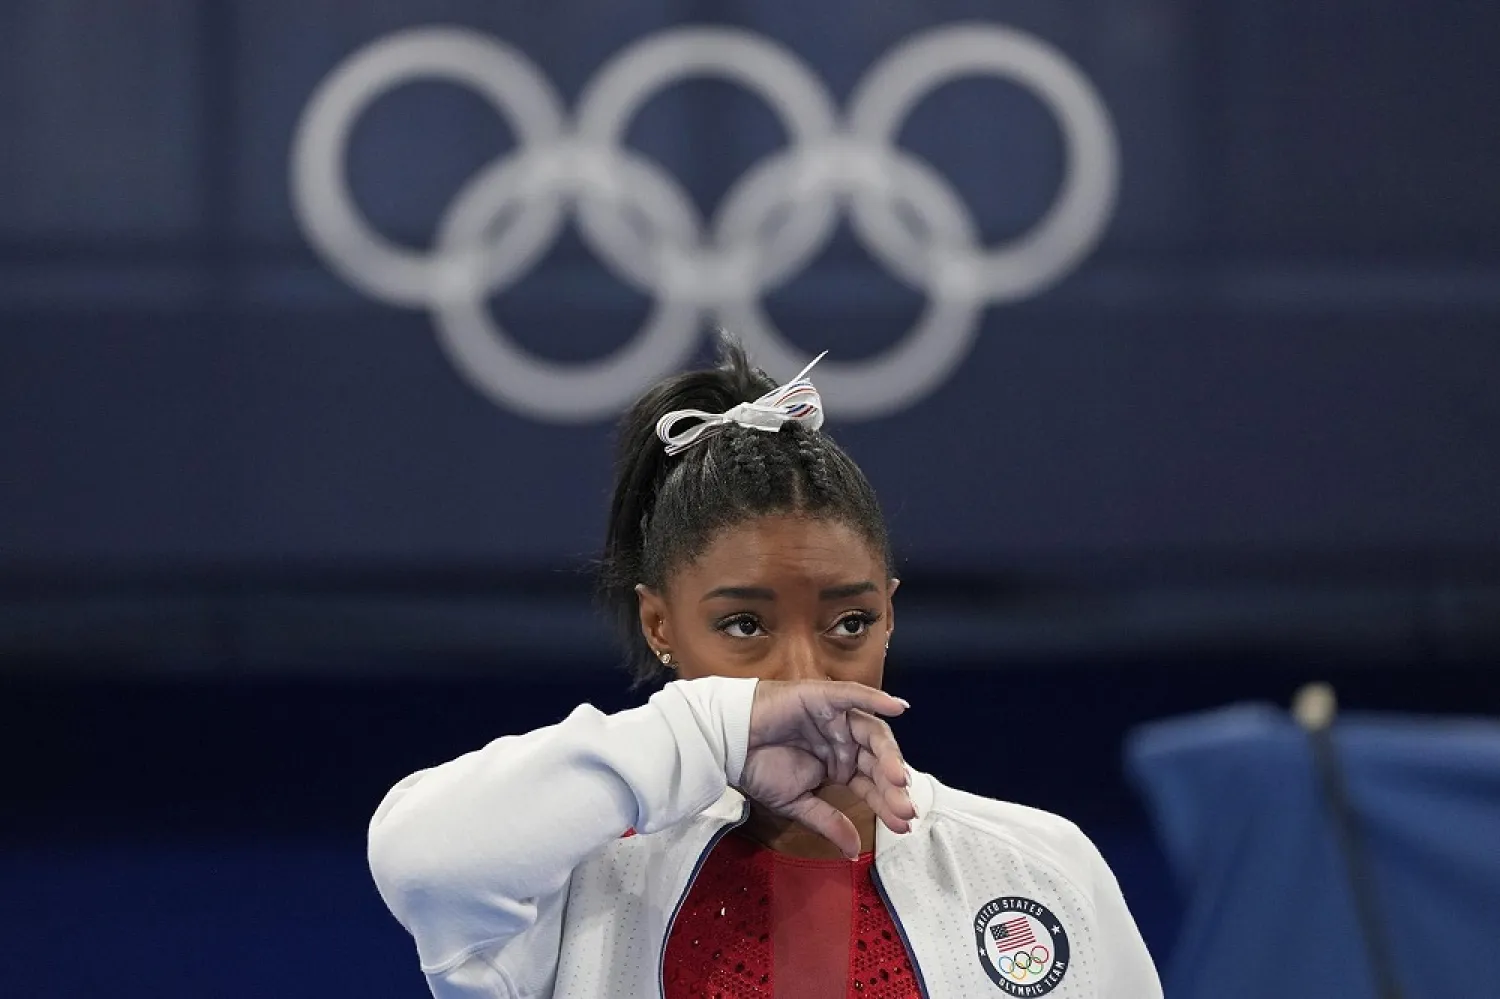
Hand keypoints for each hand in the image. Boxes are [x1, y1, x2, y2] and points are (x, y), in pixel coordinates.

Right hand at [738, 680, 914, 857]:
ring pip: (872, 733)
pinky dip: (876, 699)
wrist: (726, 745)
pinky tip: (897, 706)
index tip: (902, 825)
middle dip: (892, 786)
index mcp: (839, 764)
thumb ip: (829, 822)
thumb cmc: (758, 768)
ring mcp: (835, 717)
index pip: (871, 784)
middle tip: (905, 808)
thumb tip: (854, 852)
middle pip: (877, 761)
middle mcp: (843, 740)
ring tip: (898, 779)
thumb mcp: (798, 802)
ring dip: (889, 754)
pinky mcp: (823, 698)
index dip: (887, 803)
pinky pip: (854, 695)